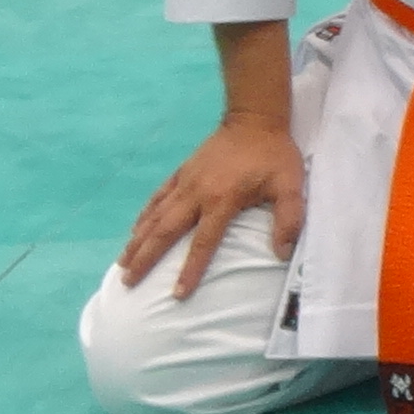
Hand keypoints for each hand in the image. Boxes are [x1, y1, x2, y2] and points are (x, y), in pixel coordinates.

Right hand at [122, 115, 307, 298]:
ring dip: (137, 241)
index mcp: (222, 200)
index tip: (177, 294)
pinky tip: (135, 230)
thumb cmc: (273, 155)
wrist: (254, 119)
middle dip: (146, 258)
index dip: (190, 270)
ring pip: (155, 216)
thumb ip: (289, 219)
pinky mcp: (182, 173)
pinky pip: (158, 197)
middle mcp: (196, 194)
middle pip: (165, 232)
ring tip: (122, 263)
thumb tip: (282, 253)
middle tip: (128, 282)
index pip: (202, 243)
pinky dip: (144, 214)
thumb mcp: (291, 186)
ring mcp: (185, 182)